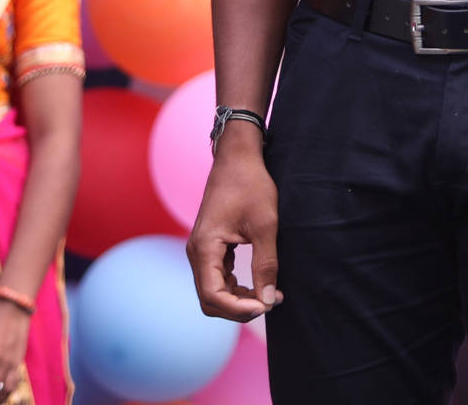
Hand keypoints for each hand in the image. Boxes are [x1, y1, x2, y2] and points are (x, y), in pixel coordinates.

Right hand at [187, 131, 282, 319]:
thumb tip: (269, 300)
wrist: (238, 158)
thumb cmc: (250, 185)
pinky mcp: (210, 247)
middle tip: (270, 303)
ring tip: (269, 296)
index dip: (238, 309)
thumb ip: (266, 264)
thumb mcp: (265, 225)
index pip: (212, 296)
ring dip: (238, 300)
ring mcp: (202, 250)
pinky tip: (258, 284)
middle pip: (210, 299)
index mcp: (204, 247)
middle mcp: (197, 252)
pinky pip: (217, 278)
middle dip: (238, 308)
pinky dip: (235, 288)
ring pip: (213, 291)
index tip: (266, 306)